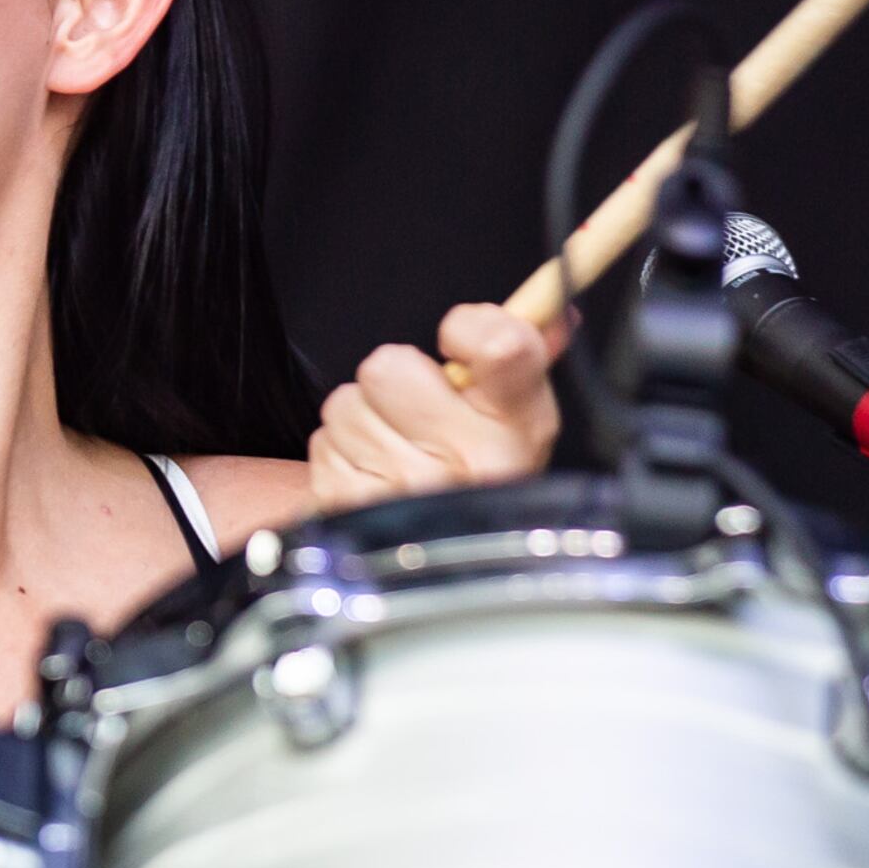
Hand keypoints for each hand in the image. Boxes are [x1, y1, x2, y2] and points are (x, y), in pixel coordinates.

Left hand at [307, 301, 564, 511]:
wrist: (437, 559)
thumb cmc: (475, 473)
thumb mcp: (514, 419)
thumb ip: (519, 356)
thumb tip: (545, 308)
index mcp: (519, 433)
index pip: (501, 346)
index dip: (469, 328)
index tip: (459, 342)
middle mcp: (467, 467)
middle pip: (388, 366)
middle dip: (393, 382)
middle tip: (415, 413)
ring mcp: (404, 495)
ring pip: (346, 404)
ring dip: (361, 422)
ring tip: (393, 452)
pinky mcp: (350, 511)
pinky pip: (322, 443)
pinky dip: (340, 456)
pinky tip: (372, 478)